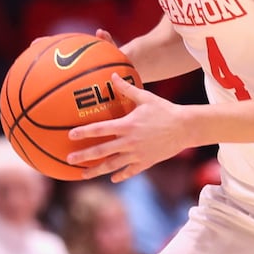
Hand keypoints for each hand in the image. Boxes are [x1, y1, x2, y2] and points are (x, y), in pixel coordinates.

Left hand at [67, 74, 185, 180]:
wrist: (185, 127)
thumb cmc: (165, 110)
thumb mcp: (145, 97)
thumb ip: (127, 88)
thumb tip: (113, 75)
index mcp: (127, 125)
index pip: (100, 129)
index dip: (84, 132)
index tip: (71, 135)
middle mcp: (129, 142)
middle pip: (102, 151)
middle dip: (84, 156)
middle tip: (68, 159)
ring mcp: (137, 154)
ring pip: (112, 165)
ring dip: (96, 171)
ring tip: (83, 175)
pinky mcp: (146, 162)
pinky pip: (130, 171)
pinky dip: (120, 175)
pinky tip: (112, 178)